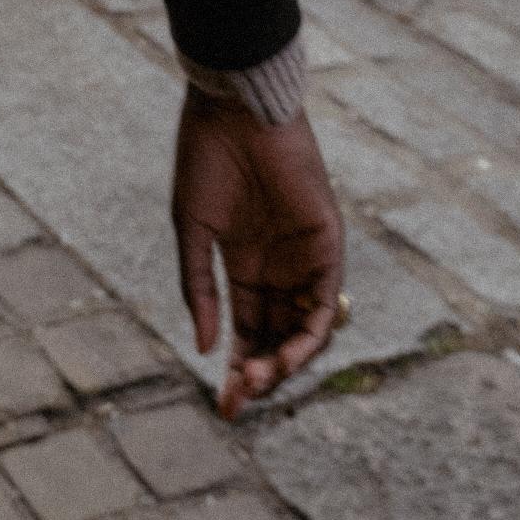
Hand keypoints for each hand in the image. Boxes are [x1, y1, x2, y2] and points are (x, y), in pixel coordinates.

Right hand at [172, 90, 344, 418]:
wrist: (234, 110)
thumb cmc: (206, 159)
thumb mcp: (192, 230)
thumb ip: (200, 289)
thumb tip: (207, 347)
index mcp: (244, 266)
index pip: (247, 334)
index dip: (237, 372)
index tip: (222, 409)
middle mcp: (278, 269)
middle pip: (277, 340)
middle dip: (260, 376)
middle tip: (237, 401)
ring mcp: (304, 259)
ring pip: (304, 330)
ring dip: (285, 362)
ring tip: (258, 379)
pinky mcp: (327, 245)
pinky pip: (326, 303)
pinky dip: (309, 334)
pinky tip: (283, 353)